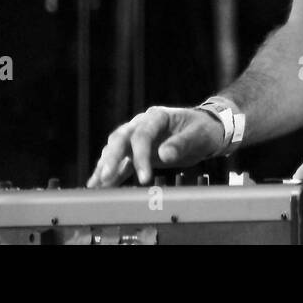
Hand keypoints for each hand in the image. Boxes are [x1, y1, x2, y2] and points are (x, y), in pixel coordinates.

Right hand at [86, 106, 224, 187]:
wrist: (206, 130)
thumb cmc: (203, 130)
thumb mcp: (198, 135)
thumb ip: (181, 144)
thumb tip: (164, 155)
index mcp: (157, 116)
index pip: (142, 135)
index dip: (141, 156)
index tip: (144, 177)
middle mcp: (142, 124)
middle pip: (121, 138)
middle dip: (112, 158)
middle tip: (106, 178)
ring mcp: (137, 138)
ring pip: (115, 149)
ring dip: (106, 166)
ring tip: (96, 185)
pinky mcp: (137, 152)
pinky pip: (121, 162)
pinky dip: (111, 173)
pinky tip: (98, 185)